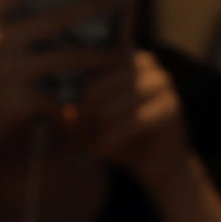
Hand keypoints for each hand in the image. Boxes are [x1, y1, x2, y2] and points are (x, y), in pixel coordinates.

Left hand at [68, 37, 196, 189]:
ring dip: (96, 127)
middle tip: (75, 130)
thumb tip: (48, 100)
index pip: (90, 62)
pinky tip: (101, 152)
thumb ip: (74, 105)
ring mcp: (163, 84)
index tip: (65, 112)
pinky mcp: (172, 108)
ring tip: (88, 142)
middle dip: (83, 111)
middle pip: (99, 83)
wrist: (159, 166)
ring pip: (114, 104)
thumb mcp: (92, 118)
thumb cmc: (122, 136)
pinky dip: (112, 139)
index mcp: (127, 55)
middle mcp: (148, 63)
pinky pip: (133, 122)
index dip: (74, 90)